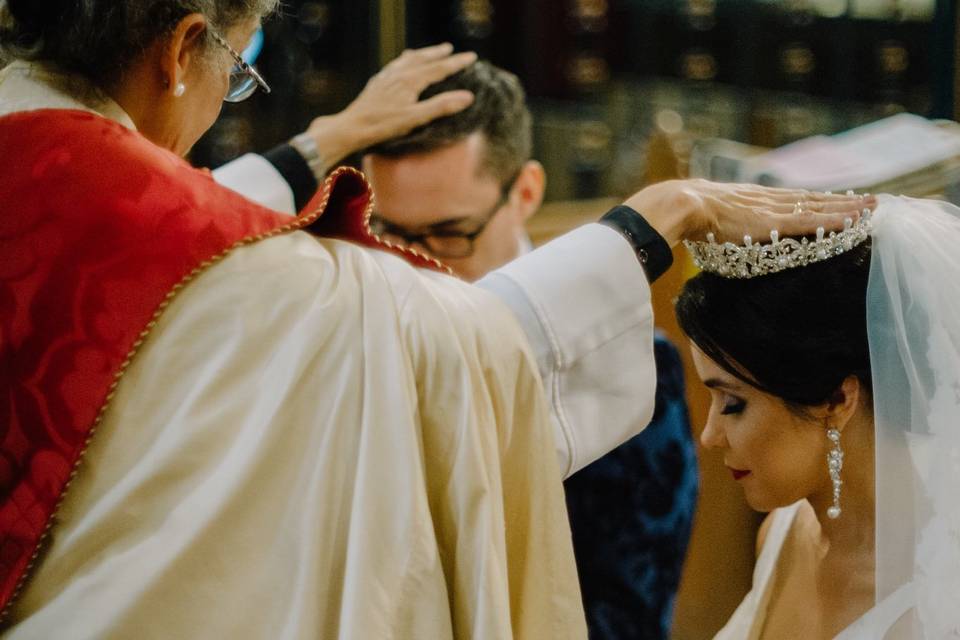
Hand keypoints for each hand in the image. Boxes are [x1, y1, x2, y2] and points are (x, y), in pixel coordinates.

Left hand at [303, 43, 476, 173]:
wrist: (353, 126)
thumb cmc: (384, 125)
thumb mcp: (416, 118)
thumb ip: (441, 106)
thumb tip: (467, 96)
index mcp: (411, 80)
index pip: (439, 68)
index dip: (456, 63)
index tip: (471, 57)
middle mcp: (399, 73)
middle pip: (423, 58)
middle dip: (438, 53)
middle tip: (450, 49)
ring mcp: (387, 76)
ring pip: (407, 59)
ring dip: (421, 54)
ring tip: (429, 52)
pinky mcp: (377, 82)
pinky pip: (395, 65)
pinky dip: (404, 60)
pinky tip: (401, 65)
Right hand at [623, 179, 876, 246]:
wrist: (683, 206)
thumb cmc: (688, 215)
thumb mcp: (710, 217)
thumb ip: (720, 222)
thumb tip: (715, 230)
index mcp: (754, 200)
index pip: (795, 199)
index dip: (819, 200)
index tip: (839, 201)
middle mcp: (769, 200)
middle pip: (814, 200)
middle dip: (843, 201)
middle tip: (872, 201)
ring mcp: (773, 210)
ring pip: (819, 207)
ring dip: (847, 208)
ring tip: (872, 208)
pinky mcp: (774, 222)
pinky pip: (811, 221)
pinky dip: (833, 220)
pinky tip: (853, 221)